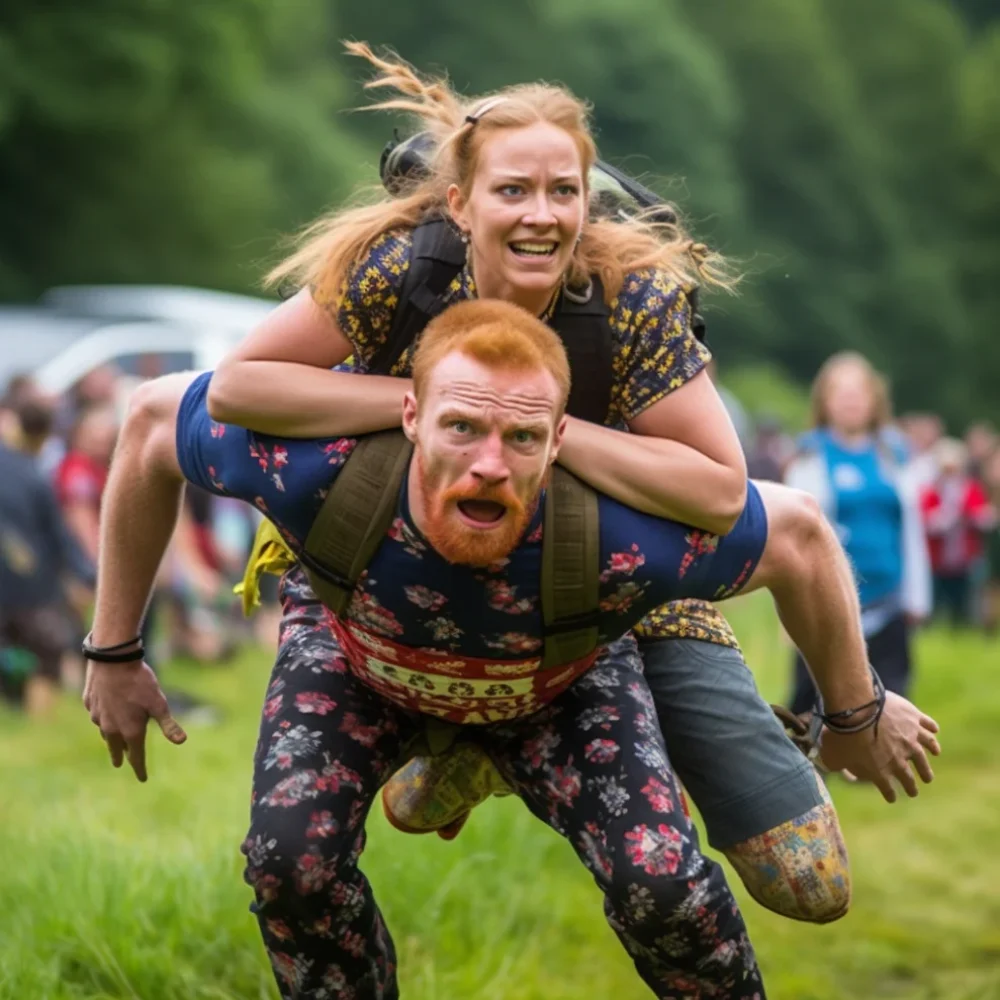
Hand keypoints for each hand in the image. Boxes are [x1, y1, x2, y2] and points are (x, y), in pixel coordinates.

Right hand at [82, 659, 186, 781]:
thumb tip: (182, 741)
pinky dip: (103, 720)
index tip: (143, 779)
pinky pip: (97, 717)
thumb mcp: (159, 703)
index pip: (136, 756)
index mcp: (130, 731)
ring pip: (105, 734)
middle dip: (121, 757)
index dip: (140, 768)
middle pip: (116, 748)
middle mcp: (111, 728)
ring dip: (110, 740)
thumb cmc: (139, 682)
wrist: (112, 661)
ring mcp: (98, 717)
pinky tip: (105, 717)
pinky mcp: (90, 705)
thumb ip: (168, 724)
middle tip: (122, 764)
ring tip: (114, 743)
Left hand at [817, 691, 939, 801]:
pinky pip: (927, 725)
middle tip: (914, 791)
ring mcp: (909, 738)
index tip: (892, 798)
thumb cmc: (841, 734)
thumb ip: (834, 765)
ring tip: (929, 773)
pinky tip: (934, 732)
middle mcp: (899, 758)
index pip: (887, 788)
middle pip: (908, 776)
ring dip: (926, 765)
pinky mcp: (913, 718)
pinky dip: (931, 730)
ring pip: (923, 754)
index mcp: (879, 770)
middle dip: (912, 785)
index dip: (889, 794)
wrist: (856, 709)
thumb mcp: (831, 755)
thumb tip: (832, 768)